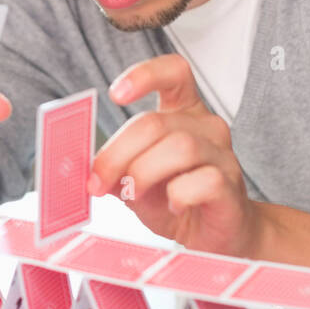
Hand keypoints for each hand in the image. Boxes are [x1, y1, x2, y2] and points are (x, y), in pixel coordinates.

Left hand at [88, 53, 260, 256]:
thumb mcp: (136, 180)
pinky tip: (174, 206)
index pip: (174, 72)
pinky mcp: (230, 185)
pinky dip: (179, 194)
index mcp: (184, 112)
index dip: (144, 75)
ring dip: (145, 173)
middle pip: (155, 122)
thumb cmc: (177, 201)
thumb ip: (113, 168)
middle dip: (118, 153)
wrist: (215, 236)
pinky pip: (204, 180)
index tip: (115, 94)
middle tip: (98, 182)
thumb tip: (79, 166)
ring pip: (180, 147)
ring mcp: (223, 154)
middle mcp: (206, 126)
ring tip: (134, 194)